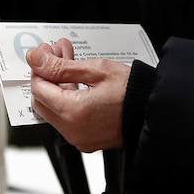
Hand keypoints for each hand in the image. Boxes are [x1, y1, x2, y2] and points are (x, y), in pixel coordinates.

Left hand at [26, 37, 128, 152]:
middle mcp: (73, 130)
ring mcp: (80, 138)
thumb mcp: (97, 70)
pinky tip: (75, 80)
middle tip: (55, 55)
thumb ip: (61, 66)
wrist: (157, 113)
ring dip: (57, 85)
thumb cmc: (135, 92)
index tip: (45, 53)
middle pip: (42, 101)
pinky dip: (67, 99)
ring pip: (53, 110)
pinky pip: (66, 119)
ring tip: (67, 61)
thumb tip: (36, 59)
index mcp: (73, 112)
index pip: (39, 88)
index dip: (39, 67)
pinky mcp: (87, 140)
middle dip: (46, 75)